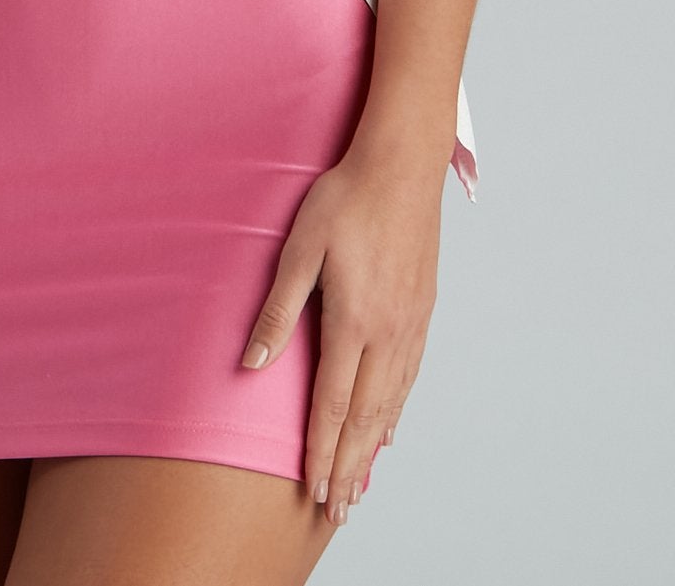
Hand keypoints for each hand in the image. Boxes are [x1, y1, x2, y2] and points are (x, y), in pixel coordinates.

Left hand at [239, 137, 442, 525]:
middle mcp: (387, 332)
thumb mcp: (298, 249)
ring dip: (371, 449)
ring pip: (390, 404)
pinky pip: (408, 377)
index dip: (320, 452)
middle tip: (335, 509)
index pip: (332, 405)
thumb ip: (277, 310)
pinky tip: (387, 429)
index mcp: (353, 320)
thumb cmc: (344, 198)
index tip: (312, 490)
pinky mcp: (422, 311)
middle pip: (365, 418)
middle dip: (347, 468)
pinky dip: (396, 412)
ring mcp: (410, 324)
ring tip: (359, 485)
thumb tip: (252, 364)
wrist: (402, 165)